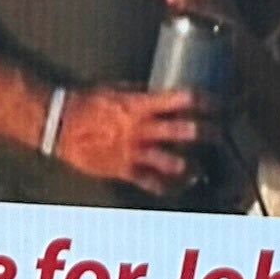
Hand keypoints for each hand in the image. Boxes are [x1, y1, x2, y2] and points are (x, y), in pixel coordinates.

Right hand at [47, 85, 208, 193]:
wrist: (60, 124)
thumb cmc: (87, 102)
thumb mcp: (118, 90)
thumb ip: (141, 96)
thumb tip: (160, 96)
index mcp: (141, 104)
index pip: (181, 100)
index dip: (204, 101)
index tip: (217, 102)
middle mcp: (142, 128)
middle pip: (185, 130)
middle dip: (207, 132)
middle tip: (219, 132)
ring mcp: (134, 151)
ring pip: (172, 161)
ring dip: (190, 165)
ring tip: (200, 168)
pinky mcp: (124, 170)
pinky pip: (150, 182)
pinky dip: (165, 186)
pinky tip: (175, 187)